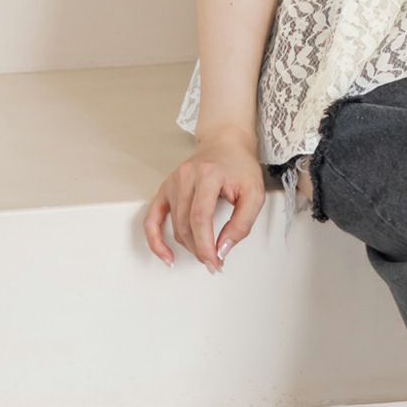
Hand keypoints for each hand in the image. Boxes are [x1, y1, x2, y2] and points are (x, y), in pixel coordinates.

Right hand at [143, 130, 265, 272]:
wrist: (226, 144)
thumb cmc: (240, 166)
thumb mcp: (254, 193)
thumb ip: (242, 223)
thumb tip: (223, 249)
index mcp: (208, 174)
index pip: (200, 218)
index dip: (206, 245)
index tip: (215, 260)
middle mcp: (186, 177)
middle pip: (186, 225)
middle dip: (200, 249)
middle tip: (214, 263)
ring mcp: (173, 182)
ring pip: (175, 225)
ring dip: (189, 245)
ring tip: (205, 253)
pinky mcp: (165, 188)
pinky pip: (152, 219)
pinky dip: (155, 240)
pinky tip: (166, 254)